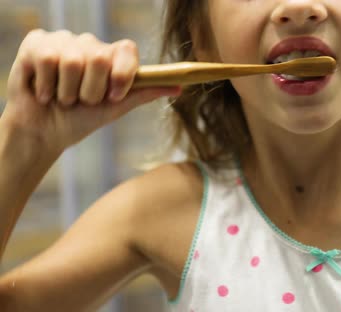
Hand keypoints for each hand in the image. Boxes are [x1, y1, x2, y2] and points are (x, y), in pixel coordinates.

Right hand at [1, 29, 180, 155]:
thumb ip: (145, 93)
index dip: (122, 74)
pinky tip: (43, 92)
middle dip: (91, 91)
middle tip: (82, 101)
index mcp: (112, 58)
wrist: (44, 132)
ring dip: (66, 92)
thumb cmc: (82, 119)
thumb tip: (179, 86)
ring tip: (61, 98)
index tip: (113, 97)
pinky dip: (45, 85)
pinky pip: (46, 58)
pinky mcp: (37, 43)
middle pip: (99, 58)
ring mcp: (64, 41)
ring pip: (72, 61)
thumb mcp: (116, 108)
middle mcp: (90, 44)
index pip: (127, 49)